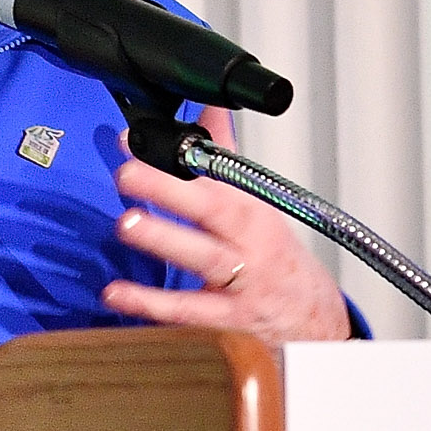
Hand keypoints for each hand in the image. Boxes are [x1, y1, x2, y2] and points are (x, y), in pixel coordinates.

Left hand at [102, 110, 352, 342]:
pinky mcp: (228, 321)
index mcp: (255, 212)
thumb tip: (208, 107)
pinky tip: (116, 294)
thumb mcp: (258, 206)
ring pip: (205, 260)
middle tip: (129, 174)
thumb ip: (225, 158)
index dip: (183, 155)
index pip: (219, 175)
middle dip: (170, 190)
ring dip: (165, 241)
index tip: (139, 140)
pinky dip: (151, 305)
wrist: (314, 323)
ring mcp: (242, 284)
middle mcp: (251, 245)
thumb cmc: (278, 261)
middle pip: (215, 212)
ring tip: (127, 224)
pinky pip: (188, 312)